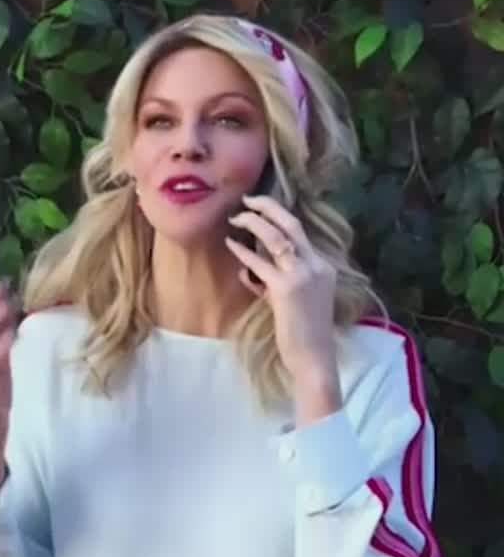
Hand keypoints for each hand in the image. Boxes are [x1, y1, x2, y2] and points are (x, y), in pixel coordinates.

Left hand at [224, 196, 342, 416]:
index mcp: (324, 266)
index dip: (279, 216)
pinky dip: (244, 253)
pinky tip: (231, 245)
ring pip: (277, 238)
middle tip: (247, 199)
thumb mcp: (292, 301)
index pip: (300, 233)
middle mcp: (317, 265)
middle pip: (292, 225)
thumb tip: (250, 271)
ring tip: (236, 218)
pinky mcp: (287, 288)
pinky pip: (261, 264)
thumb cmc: (302, 333)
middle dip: (269, 207)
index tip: (260, 206)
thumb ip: (275, 282)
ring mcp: (304, 275)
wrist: (314, 357)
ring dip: (255, 223)